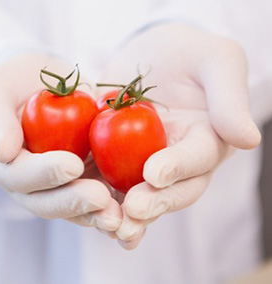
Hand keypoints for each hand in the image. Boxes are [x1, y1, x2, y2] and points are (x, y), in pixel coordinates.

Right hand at [0, 52, 121, 231]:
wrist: (47, 87)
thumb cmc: (18, 85)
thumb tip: (3, 152)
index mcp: (5, 164)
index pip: (20, 175)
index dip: (45, 174)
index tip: (72, 165)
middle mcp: (31, 183)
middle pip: (48, 202)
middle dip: (75, 203)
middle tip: (102, 199)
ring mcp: (58, 185)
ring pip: (74, 209)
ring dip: (97, 215)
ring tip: (120, 217)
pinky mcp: (83, 180)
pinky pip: (96, 198)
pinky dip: (113, 205)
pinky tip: (130, 209)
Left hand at [99, 23, 260, 248]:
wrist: (153, 54)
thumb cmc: (190, 55)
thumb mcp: (217, 61)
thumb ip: (229, 99)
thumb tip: (248, 139)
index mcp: (207, 140)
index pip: (197, 158)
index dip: (178, 167)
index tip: (155, 173)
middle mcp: (180, 160)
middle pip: (172, 189)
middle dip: (154, 202)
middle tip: (132, 210)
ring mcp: (149, 163)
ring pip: (143, 196)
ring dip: (127, 215)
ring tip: (110, 226)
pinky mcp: (120, 160)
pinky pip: (112, 182)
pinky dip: (102, 199)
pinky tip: (87, 212)